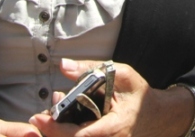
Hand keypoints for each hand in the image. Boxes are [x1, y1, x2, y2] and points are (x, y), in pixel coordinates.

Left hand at [29, 60, 194, 136]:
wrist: (155, 116)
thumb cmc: (138, 94)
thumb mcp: (121, 75)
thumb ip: (92, 69)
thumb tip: (64, 65)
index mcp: (115, 127)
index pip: (82, 134)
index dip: (59, 129)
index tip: (41, 118)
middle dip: (53, 131)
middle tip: (39, 117)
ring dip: (58, 132)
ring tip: (47, 117)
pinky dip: (66, 133)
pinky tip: (58, 122)